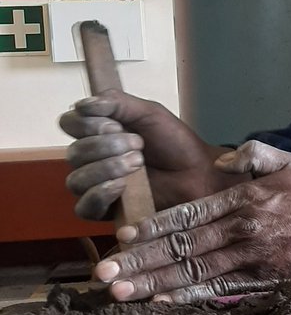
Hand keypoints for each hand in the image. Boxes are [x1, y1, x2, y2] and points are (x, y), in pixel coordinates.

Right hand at [60, 90, 243, 219]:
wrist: (198, 172)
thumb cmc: (174, 143)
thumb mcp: (148, 112)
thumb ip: (116, 102)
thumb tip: (81, 105)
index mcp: (97, 133)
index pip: (69, 124)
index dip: (86, 124)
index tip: (116, 124)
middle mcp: (91, 159)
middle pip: (74, 153)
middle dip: (105, 146)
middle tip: (138, 145)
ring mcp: (96, 186)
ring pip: (76, 180)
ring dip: (106, 168)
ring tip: (138, 163)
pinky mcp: (105, 211)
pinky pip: (84, 208)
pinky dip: (100, 194)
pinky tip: (121, 186)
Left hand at [92, 140, 290, 302]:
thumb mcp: (288, 161)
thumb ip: (252, 155)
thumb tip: (221, 162)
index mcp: (244, 200)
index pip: (189, 215)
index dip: (153, 227)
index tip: (123, 238)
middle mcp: (244, 231)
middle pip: (182, 248)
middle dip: (140, 261)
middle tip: (105, 272)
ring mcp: (253, 258)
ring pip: (195, 272)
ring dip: (155, 283)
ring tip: (122, 292)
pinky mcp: (264, 279)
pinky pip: (221, 289)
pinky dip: (190, 296)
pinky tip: (163, 301)